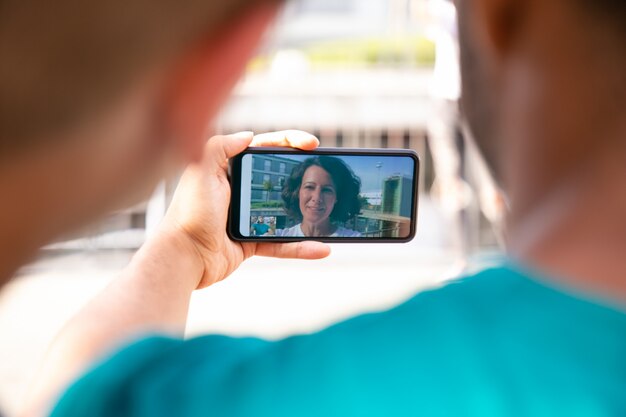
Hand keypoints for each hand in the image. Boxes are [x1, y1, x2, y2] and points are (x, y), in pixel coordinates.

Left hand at [161, 130, 330, 288]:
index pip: (263, 149)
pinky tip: (322, 248)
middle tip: (326, 170)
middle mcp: (238, 191)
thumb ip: (221, 145)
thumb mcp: (201, 170)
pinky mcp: (250, 242)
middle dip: (303, 173)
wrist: (184, 257)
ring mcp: (246, 217)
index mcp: (227, 170)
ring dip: (308, 213)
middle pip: (278, 178)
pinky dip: (301, 248)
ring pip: (285, 212)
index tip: (311, 143)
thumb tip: (250, 136)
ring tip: (331, 210)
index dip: (288, 142)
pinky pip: (282, 244)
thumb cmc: (190, 213)